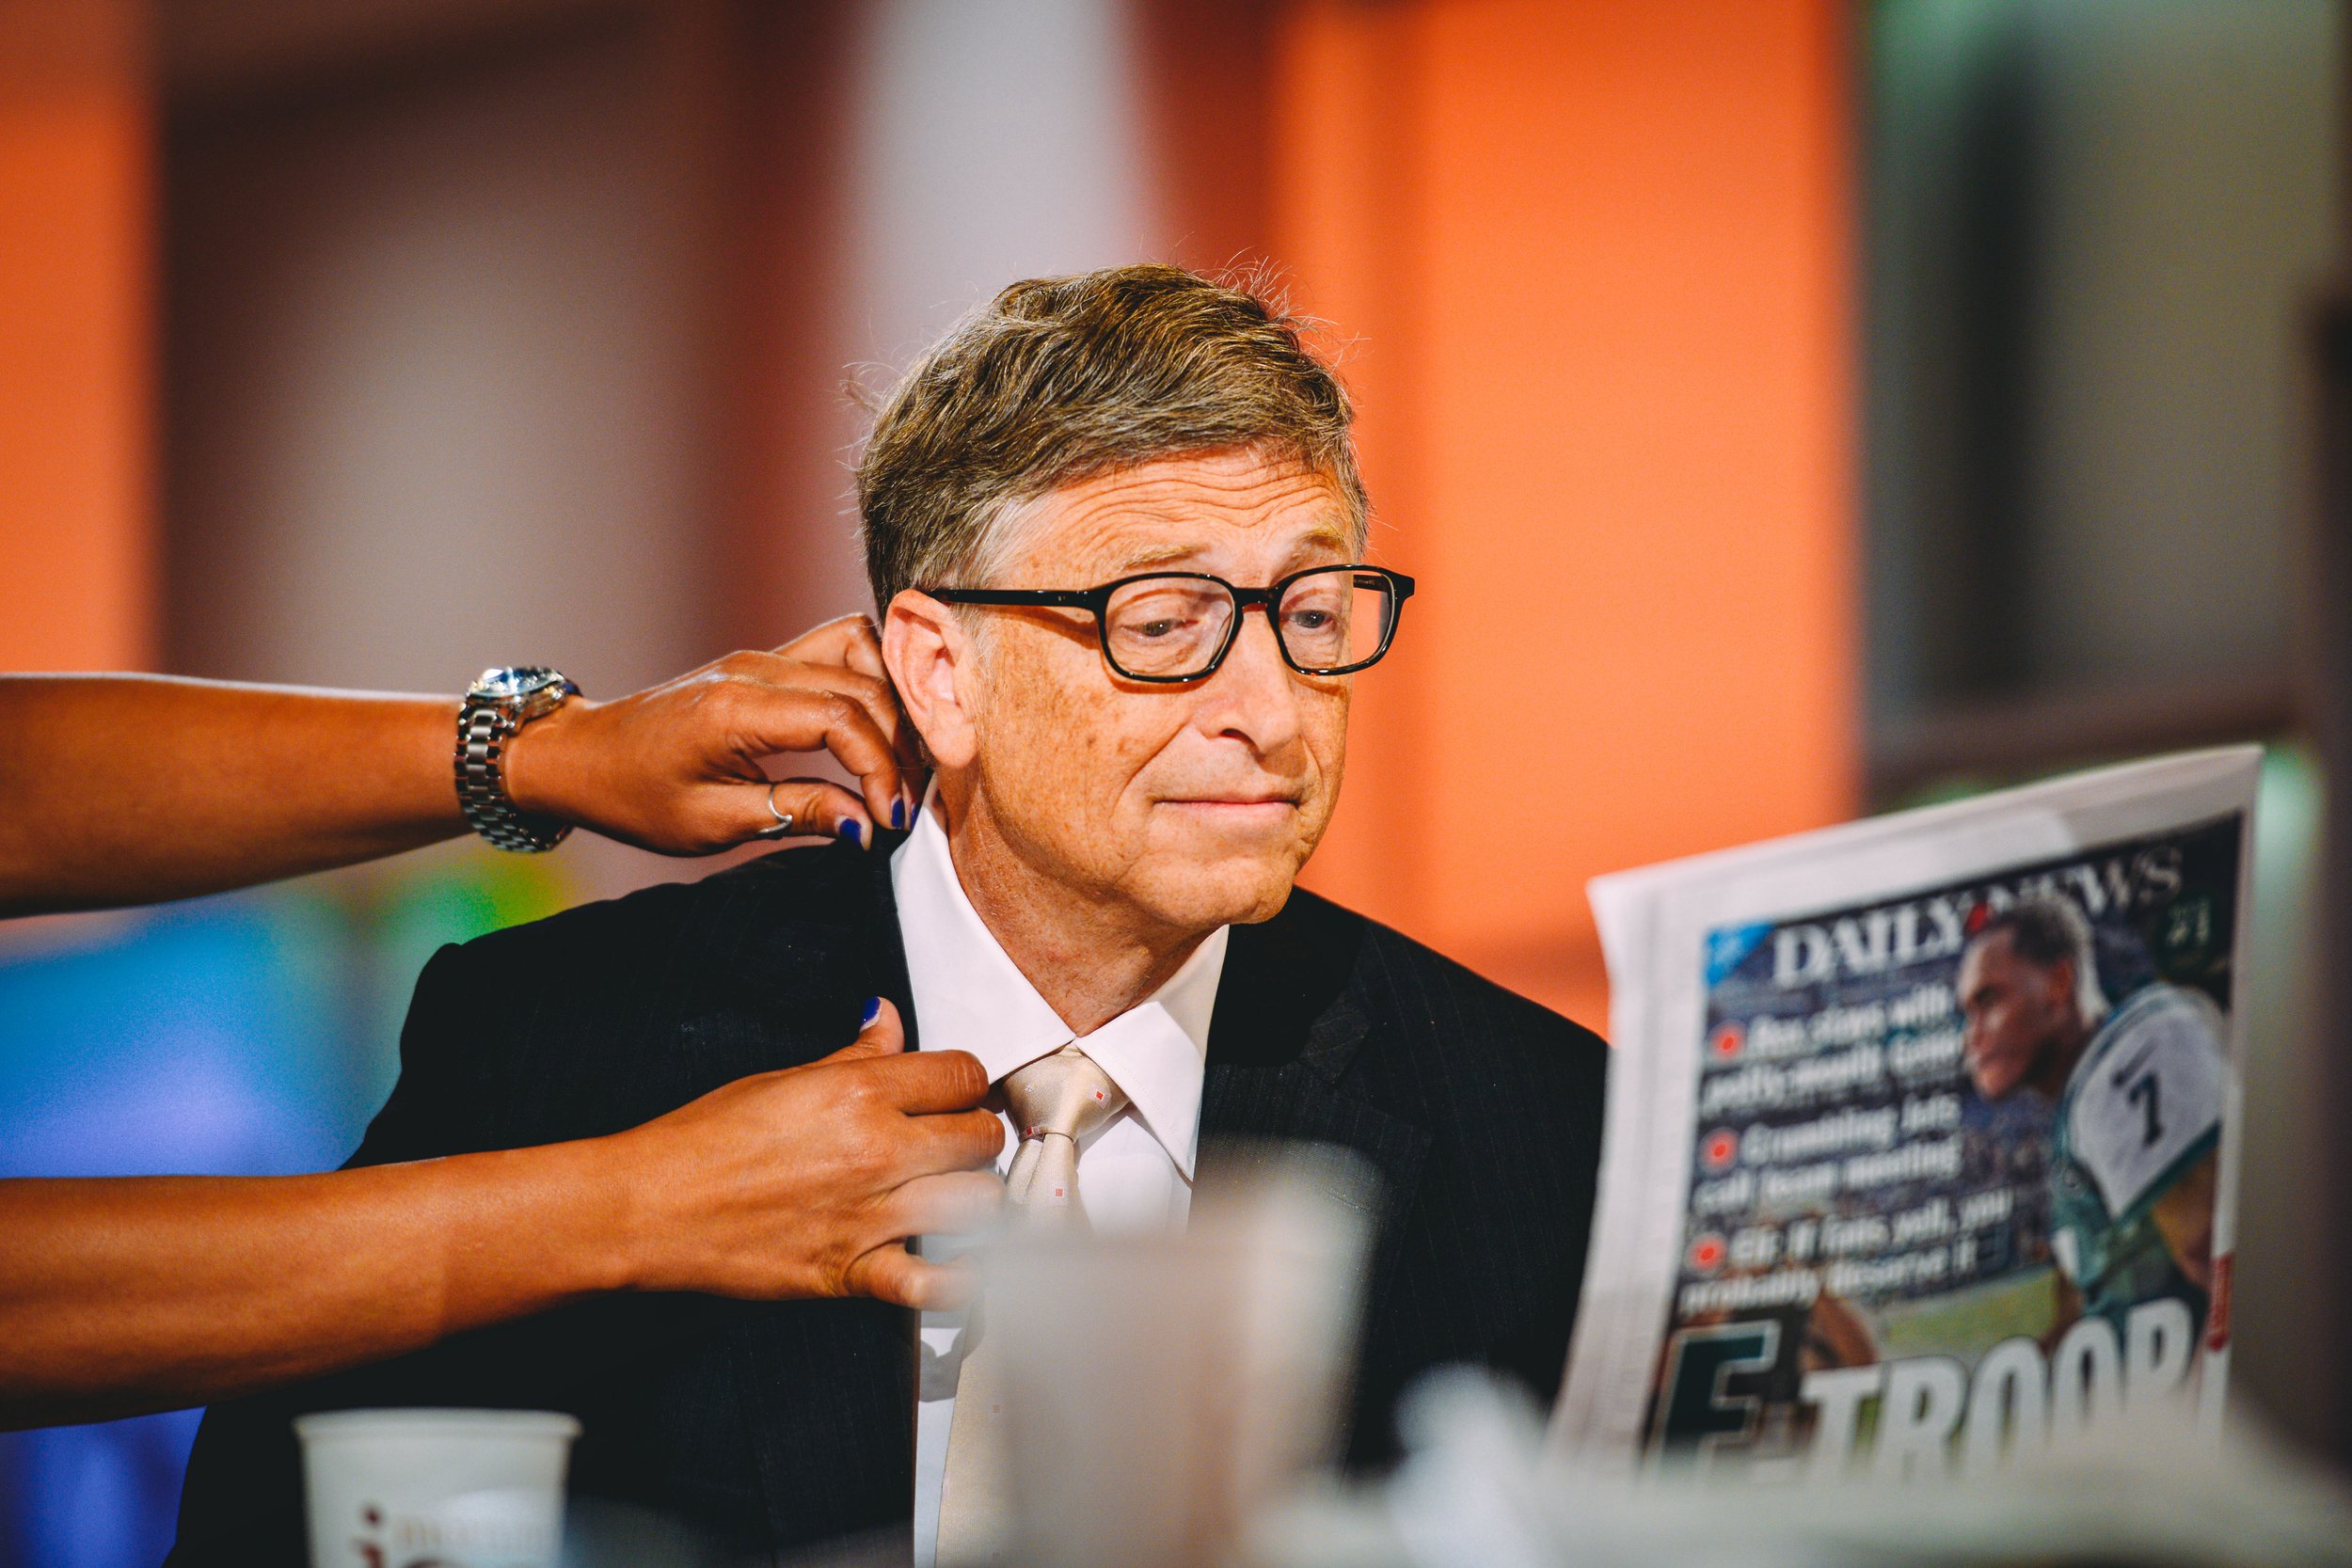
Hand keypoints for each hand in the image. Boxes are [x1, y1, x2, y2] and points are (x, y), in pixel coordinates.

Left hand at [502, 616, 925, 853]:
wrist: (582, 756)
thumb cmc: (633, 795)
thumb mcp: (712, 823)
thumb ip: (796, 813)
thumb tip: (866, 823)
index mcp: (736, 708)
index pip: (842, 719)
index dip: (882, 769)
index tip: (893, 818)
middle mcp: (756, 668)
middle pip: (862, 684)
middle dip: (899, 745)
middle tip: (906, 801)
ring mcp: (762, 656)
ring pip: (860, 647)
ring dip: (892, 701)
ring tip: (898, 760)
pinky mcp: (766, 661)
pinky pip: (837, 649)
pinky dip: (870, 682)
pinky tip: (876, 728)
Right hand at [601, 1000, 1003, 1309]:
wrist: (649, 1208)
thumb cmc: (706, 1139)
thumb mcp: (784, 1080)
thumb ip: (853, 1055)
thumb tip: (886, 1016)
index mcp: (859, 1092)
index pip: (963, 1073)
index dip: (966, 1083)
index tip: (955, 1096)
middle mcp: (876, 1149)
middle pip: (980, 1137)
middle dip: (976, 1138)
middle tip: (955, 1146)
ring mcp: (870, 1214)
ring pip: (978, 1202)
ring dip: (978, 1200)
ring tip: (957, 1198)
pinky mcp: (852, 1271)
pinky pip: (936, 1284)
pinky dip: (961, 1281)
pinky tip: (961, 1265)